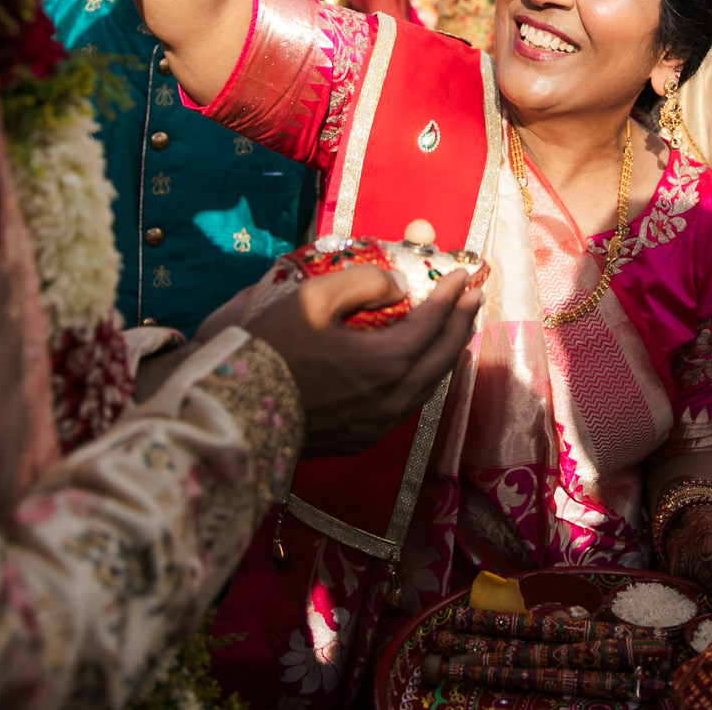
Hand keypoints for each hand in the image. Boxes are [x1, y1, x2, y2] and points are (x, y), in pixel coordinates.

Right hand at [245, 264, 482, 456]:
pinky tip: (421, 366)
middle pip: (443, 356)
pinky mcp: (362, 438)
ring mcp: (379, 423)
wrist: (237, 411)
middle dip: (462, 322)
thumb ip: (364, 283)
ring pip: (430, 385)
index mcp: (386, 362)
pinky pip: (409, 404)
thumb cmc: (272, 349)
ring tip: (454, 328)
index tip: (463, 273)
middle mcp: (392, 397)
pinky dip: (425, 377)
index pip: (433, 322)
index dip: (451, 294)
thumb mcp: (313, 298)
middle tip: (474, 296)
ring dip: (446, 352)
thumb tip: (399, 287)